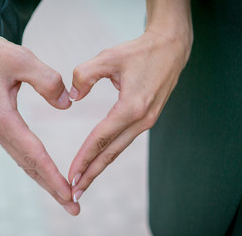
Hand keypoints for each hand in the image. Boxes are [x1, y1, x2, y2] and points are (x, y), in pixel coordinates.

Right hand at [0, 35, 79, 214]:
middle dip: (50, 187)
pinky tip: (41, 167)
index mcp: (1, 117)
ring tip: (61, 192)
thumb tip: (66, 104)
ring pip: (21, 159)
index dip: (52, 176)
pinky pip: (15, 149)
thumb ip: (47, 81)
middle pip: (28, 165)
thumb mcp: (20, 59)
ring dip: (42, 177)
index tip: (68, 194)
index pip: (33, 154)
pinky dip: (31, 163)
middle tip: (72, 206)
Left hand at [68, 28, 192, 202]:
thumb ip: (84, 75)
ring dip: (100, 166)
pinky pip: (124, 140)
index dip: (84, 157)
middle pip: (111, 153)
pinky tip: (99, 159)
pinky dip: (109, 153)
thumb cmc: (140, 51)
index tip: (71, 175)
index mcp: (132, 107)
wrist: (171, 48)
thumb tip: (73, 97)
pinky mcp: (147, 118)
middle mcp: (141, 119)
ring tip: (84, 182)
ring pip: (118, 149)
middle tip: (74, 193)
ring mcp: (146, 121)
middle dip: (91, 174)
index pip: (101, 138)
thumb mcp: (107, 57)